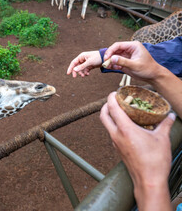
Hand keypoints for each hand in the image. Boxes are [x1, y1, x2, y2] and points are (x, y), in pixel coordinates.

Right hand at [67, 51, 101, 76]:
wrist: (106, 58)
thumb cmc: (97, 57)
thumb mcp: (89, 62)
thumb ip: (82, 66)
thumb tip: (74, 70)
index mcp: (81, 57)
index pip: (73, 63)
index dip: (70, 68)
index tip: (68, 73)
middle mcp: (83, 59)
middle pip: (76, 67)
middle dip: (76, 72)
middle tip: (75, 77)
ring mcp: (86, 63)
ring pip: (81, 69)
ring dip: (81, 73)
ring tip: (84, 75)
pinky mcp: (89, 65)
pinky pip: (85, 70)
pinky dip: (86, 73)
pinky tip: (88, 74)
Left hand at [100, 92, 174, 209]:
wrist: (148, 180)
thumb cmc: (154, 161)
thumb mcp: (162, 139)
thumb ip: (165, 124)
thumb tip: (170, 116)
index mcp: (125, 129)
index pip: (113, 109)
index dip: (111, 98)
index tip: (114, 92)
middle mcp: (116, 135)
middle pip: (103, 116)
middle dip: (105, 105)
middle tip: (113, 100)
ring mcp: (115, 143)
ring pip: (106, 125)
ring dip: (109, 116)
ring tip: (120, 111)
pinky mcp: (118, 150)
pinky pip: (112, 133)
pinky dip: (115, 126)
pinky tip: (126, 126)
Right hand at [103, 41, 163, 82]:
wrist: (153, 76)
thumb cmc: (147, 69)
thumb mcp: (135, 65)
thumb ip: (123, 61)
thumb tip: (111, 58)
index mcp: (133, 46)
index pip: (118, 45)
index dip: (110, 51)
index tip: (106, 58)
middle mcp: (129, 49)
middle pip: (115, 50)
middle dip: (109, 57)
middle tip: (105, 63)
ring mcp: (126, 56)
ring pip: (114, 56)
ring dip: (110, 61)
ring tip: (108, 67)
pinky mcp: (125, 62)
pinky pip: (116, 62)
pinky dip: (113, 65)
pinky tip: (114, 68)